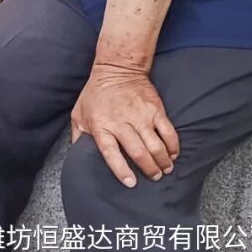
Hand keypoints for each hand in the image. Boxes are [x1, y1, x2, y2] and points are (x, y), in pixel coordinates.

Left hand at [71, 63, 179, 187]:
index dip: (121, 169)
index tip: (131, 183)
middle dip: (149, 169)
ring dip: (163, 161)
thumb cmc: (95, 94)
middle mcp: (121, 122)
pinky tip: (173, 155)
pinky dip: (173, 147)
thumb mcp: (79, 114)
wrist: (116, 68)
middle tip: (154, 177)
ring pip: (156, 145)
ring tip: (165, 169)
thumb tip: (78, 158)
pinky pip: (168, 132)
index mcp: (101, 125)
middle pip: (138, 152)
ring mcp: (140, 116)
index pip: (110, 152)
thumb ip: (79, 136)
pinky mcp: (155, 110)